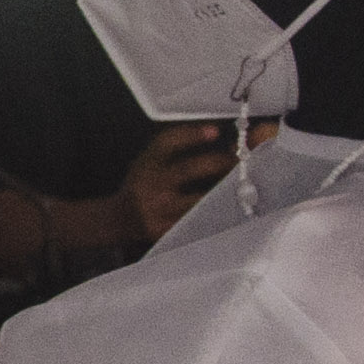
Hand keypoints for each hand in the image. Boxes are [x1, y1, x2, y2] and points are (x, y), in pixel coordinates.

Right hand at [120, 123, 236, 244]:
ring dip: (224, 190)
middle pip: (189, 169)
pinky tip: (230, 207)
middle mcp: (151, 185)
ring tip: (243, 184)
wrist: (120, 219)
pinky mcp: (166, 231)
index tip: (215, 131)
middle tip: (241, 160)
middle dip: (220, 163)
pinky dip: (217, 212)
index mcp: (148, 163)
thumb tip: (225, 139)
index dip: (191, 136)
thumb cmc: (143, 184)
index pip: (167, 143)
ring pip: (199, 199)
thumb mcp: (151, 159)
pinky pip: (198, 221)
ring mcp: (159, 210)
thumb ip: (180, 147)